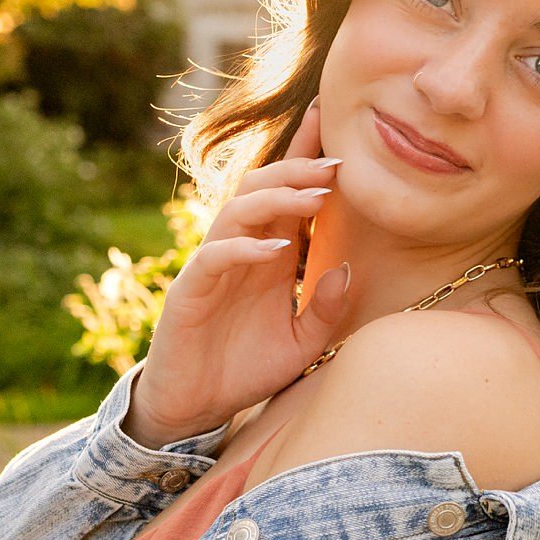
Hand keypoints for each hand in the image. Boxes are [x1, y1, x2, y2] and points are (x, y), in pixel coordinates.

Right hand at [125, 99, 350, 444]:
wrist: (196, 407)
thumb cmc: (246, 370)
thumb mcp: (301, 342)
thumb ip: (326, 309)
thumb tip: (348, 269)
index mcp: (269, 255)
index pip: (286, 195)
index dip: (306, 159)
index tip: (338, 132)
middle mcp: (241, 251)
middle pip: (262, 188)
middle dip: (299, 170)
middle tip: (338, 164)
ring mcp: (213, 266)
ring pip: (238, 211)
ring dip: (277, 199)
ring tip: (316, 197)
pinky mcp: (191, 291)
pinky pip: (215, 256)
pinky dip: (245, 248)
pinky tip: (277, 248)